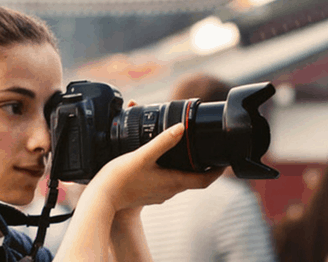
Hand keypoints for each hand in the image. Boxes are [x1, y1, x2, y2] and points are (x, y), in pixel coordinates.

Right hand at [85, 99, 224, 211]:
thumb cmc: (121, 179)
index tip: (225, 160)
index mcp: (173, 182)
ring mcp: (158, 194)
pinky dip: (169, 170)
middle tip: (206, 151)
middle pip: (194, 179)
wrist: (101, 199)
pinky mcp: (147, 193)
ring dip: (185, 167)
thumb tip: (181, 128)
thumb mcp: (142, 155)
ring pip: (179, 180)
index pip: (205, 180)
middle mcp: (169, 190)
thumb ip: (162, 141)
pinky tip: (158, 162)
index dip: (218, 171)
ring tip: (184, 151)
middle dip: (202, 166)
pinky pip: (165, 181)